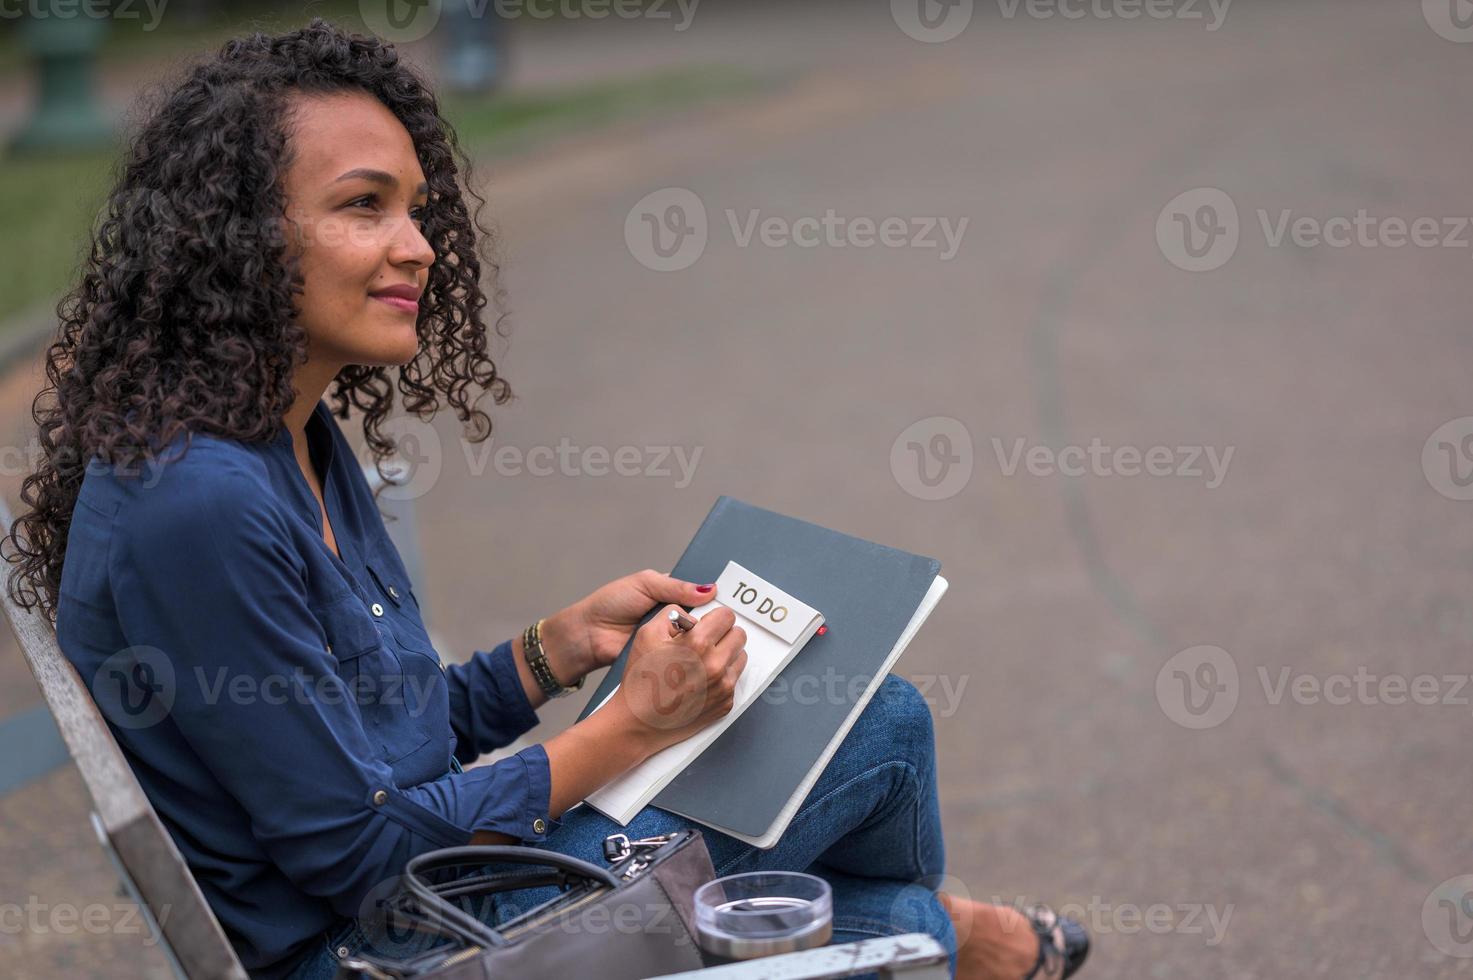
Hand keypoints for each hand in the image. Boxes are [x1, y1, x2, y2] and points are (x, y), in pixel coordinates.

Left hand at [540, 569, 716, 683]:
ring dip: (706, 637)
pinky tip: (709, 652)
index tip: (733, 597)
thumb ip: (675, 586)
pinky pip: (686, 654)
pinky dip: (695, 654)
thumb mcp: (643, 585)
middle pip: (703, 615)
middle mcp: (673, 615)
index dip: (713, 595)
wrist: (587, 637)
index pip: (699, 592)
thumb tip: (709, 589)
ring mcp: (671, 637)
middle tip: (732, 617)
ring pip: (698, 636)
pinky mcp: (666, 656)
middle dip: (714, 617)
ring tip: (724, 633)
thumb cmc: (610, 605)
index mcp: (669, 593)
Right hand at [609, 603, 747, 754]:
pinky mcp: (725, 704)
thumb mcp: (647, 633)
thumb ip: (674, 613)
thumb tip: (694, 616)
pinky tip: (700, 682)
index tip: (708, 623)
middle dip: (723, 635)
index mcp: (699, 643)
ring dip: (726, 656)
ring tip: (702, 663)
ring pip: (740, 658)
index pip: (727, 616)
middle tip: (706, 642)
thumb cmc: (640, 678)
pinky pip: (733, 681)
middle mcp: (716, 665)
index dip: (715, 618)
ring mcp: (723, 687)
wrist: (637, 721)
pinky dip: (721, 678)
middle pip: (739, 636)